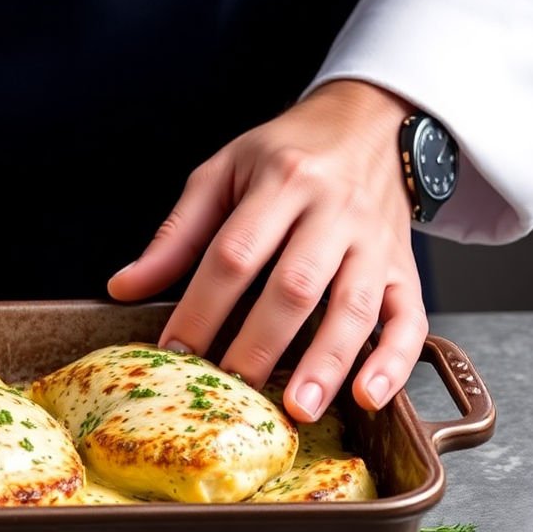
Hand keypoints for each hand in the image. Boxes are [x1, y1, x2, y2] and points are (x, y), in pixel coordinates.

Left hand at [107, 80, 427, 420]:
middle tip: (232, 391)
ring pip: (354, 307)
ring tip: (298, 408)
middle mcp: (333, 211)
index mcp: (281, 182)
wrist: (371, 123)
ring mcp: (375, 242)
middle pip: (295, 285)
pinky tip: (369, 396)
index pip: (235, 253)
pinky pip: (409, 317)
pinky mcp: (406, 267)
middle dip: (259, 343)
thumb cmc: (286, 152)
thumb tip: (123, 287)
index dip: (202, 306)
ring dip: (326, 363)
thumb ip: (177, 234)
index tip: (176, 351)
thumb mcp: (223, 172)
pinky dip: (395, 361)